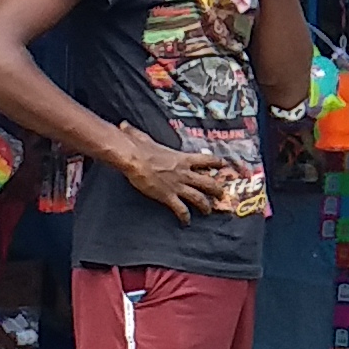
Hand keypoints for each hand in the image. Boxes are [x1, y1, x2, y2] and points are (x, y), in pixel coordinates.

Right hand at [107, 134, 231, 220]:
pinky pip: (180, 209)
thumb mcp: (142, 138)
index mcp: (183, 158)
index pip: (207, 159)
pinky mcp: (168, 196)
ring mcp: (178, 185)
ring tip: (208, 211)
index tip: (224, 165)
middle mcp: (185, 173)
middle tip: (222, 194)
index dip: (217, 163)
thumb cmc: (139, 148)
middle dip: (217, 190)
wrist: (135, 160)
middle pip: (208, 182)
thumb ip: (138, 133)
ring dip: (205, 206)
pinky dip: (184, 216)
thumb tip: (124, 126)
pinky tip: (185, 222)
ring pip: (199, 198)